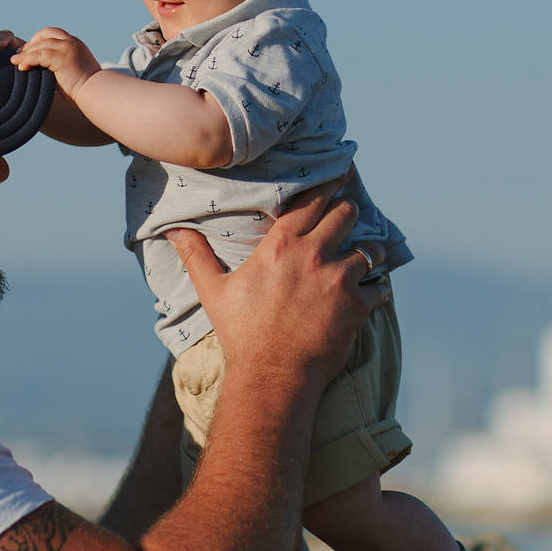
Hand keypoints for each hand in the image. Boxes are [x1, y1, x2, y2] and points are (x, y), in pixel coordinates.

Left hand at [12, 27, 101, 96]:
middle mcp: (71, 42)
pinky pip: (38, 55)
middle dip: (31, 43)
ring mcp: (66, 48)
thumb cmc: (85, 88)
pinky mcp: (61, 58)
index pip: (53, 33)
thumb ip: (58, 64)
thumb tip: (43, 69)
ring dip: (25, 53)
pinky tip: (21, 66)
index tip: (29, 50)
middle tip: (20, 54)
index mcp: (74, 44)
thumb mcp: (71, 70)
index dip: (38, 39)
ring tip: (16, 61)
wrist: (97, 92)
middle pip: (44, 34)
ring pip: (39, 45)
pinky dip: (27, 60)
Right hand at [166, 179, 384, 393]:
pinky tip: (373, 290)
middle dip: (348, 212)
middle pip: (345, 214)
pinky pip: (379, 286)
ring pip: (369, 249)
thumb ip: (196, 256)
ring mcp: (338, 279)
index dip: (327, 186)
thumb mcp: (213, 291)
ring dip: (368, 250)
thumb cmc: (241, 334)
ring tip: (366, 254)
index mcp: (281, 246)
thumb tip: (173, 230)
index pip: (311, 202)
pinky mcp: (357, 306)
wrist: (272, 375)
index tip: (338, 175)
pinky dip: (377, 287)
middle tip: (348, 214)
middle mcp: (313, 255)